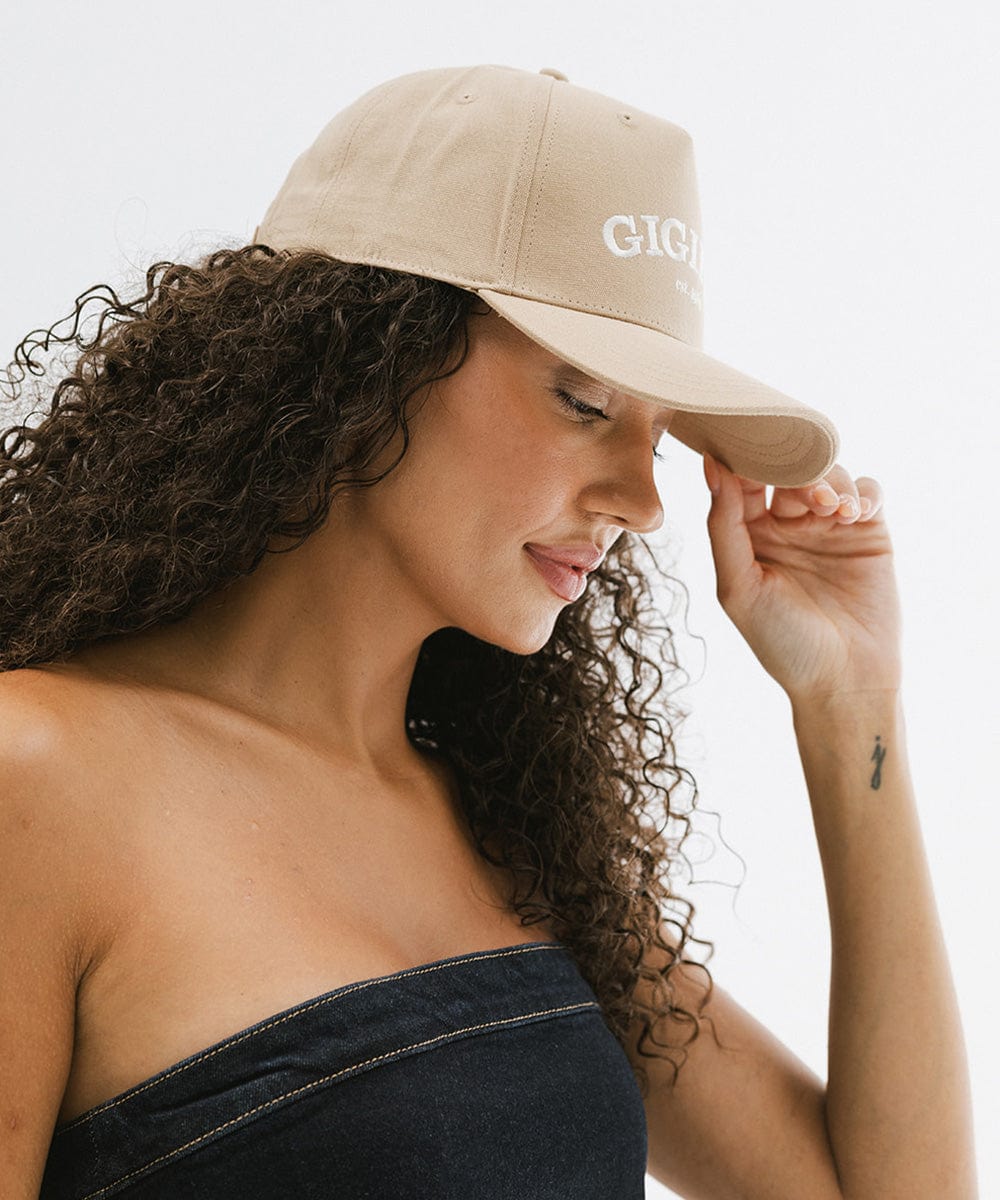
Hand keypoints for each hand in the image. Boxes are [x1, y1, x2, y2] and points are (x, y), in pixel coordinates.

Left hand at [702, 453, 901, 705]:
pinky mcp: (868, 533)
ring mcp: (829, 527)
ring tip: (833, 510)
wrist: (844, 680)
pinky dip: (863, 492)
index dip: (745, 457)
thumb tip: (712, 467)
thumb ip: (724, 526)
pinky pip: (868, 492)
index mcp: (748, 535)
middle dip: (795, 467)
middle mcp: (787, 525)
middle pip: (789, 469)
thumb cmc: (781, 642)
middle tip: (803, 489)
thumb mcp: (739, 586)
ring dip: (830, 481)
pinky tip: (855, 515)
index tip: (746, 438)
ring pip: (829, 473)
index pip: (743, 480)